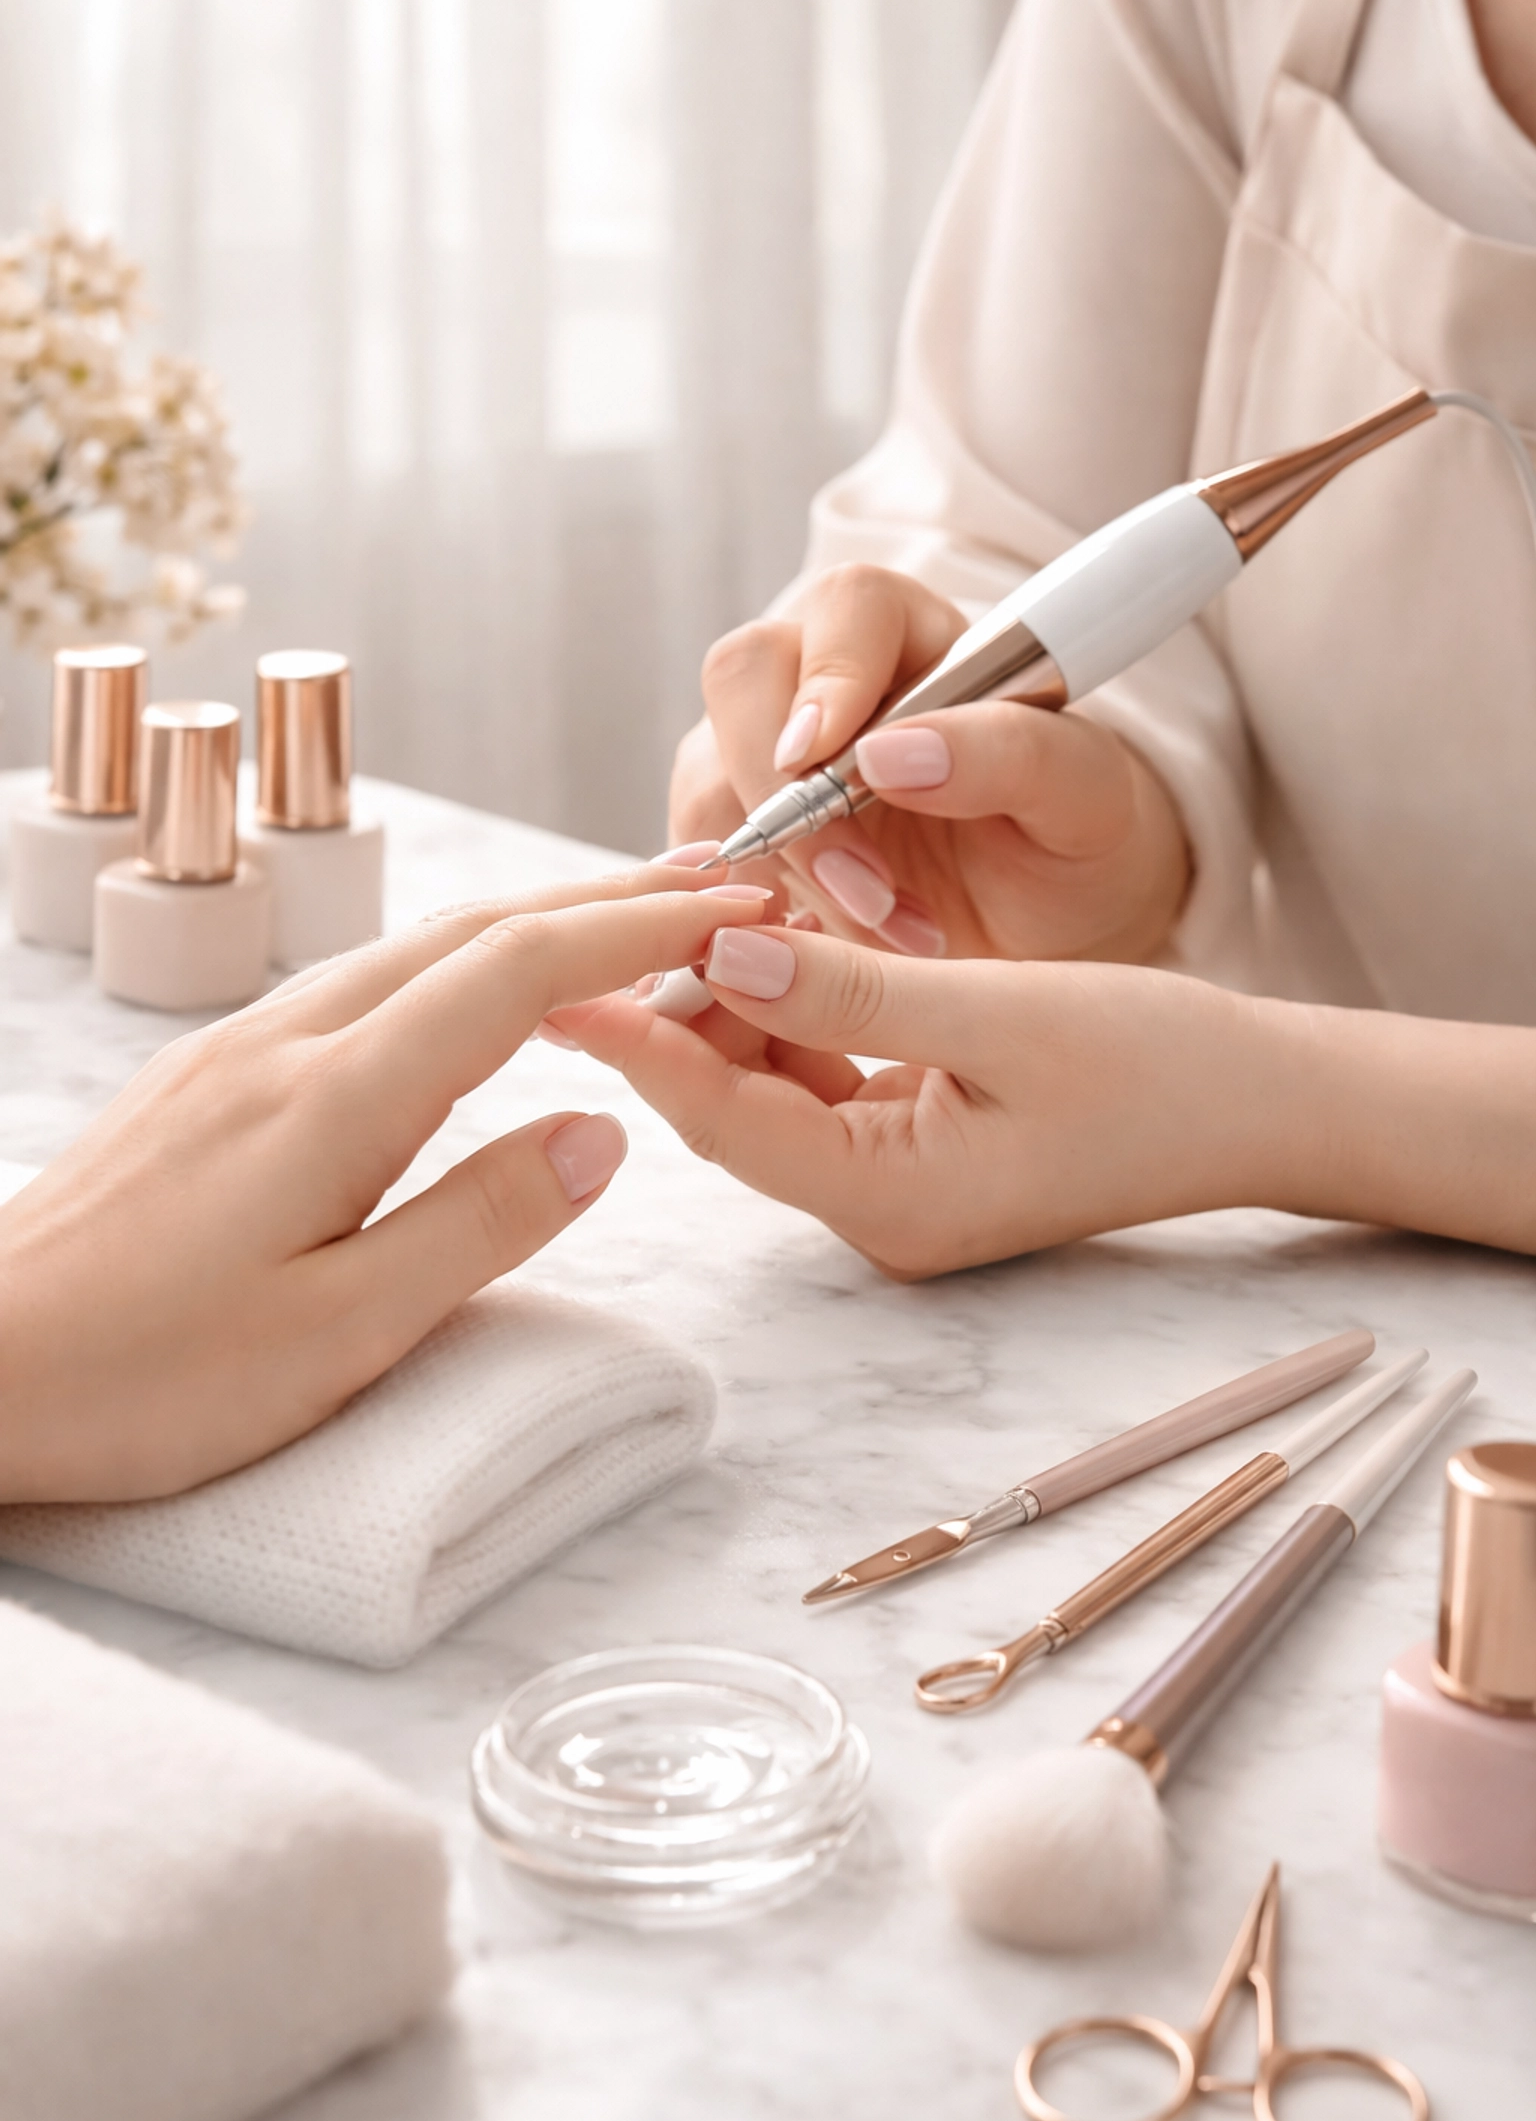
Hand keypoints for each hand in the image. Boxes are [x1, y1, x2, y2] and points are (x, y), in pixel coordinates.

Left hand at [0, 868, 772, 1500]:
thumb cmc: (142, 1379)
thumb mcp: (338, 1336)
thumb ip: (479, 1225)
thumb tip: (599, 1133)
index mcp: (332, 1099)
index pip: (516, 970)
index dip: (635, 931)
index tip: (732, 910)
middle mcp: (284, 1042)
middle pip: (470, 930)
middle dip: (600, 902)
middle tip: (710, 892)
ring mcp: (236, 1050)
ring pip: (412, 950)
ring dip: (530, 926)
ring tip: (621, 932)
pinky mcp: (206, 1079)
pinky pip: (360, 986)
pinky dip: (455, 968)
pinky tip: (475, 999)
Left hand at [549, 924, 1280, 1276]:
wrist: (1263, 1110)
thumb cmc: (1162, 1065)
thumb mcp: (1004, 1011)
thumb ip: (855, 987)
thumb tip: (723, 951)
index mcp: (891, 1198)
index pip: (722, 1114)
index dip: (637, 1035)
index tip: (557, 969)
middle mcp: (877, 1214)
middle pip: (731, 1105)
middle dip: (680, 1006)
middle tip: (630, 906)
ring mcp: (896, 1193)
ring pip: (769, 1090)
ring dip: (737, 1003)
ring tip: (697, 907)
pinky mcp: (916, 1159)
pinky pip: (819, 1086)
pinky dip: (795, 1016)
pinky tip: (779, 946)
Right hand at [668, 563, 1191, 964]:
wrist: (1048, 921)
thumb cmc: (1073, 837)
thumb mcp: (1083, 797)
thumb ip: (1010, 753)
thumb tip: (889, 753)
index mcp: (912, 632)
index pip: (846, 610)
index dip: (826, 677)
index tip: (826, 761)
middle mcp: (817, 675)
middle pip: (743, 681)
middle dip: (790, 798)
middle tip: (868, 895)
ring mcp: (760, 752)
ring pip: (711, 784)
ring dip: (786, 877)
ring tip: (890, 938)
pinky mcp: (734, 836)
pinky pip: (703, 865)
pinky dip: (759, 920)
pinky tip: (834, 959)